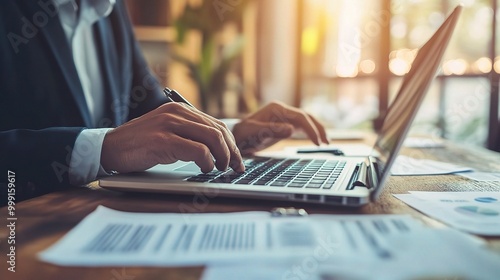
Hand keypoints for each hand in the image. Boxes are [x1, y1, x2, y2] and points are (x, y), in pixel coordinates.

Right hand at [101, 103, 244, 173]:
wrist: (109, 148)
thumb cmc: (138, 144)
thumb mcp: (166, 132)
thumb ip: (187, 134)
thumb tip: (216, 149)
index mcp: (180, 110)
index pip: (216, 124)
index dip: (232, 143)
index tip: (238, 160)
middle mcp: (177, 113)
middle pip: (218, 130)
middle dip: (232, 152)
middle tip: (236, 168)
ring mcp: (170, 125)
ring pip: (212, 138)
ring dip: (223, 157)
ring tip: (221, 169)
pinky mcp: (163, 140)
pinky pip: (197, 150)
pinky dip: (207, 161)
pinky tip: (206, 169)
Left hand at [232, 101, 328, 154]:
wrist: (236, 138)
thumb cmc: (243, 135)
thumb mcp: (255, 133)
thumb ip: (272, 130)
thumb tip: (292, 130)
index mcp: (277, 108)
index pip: (300, 116)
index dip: (310, 129)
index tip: (317, 142)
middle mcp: (283, 110)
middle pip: (307, 117)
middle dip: (318, 128)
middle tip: (325, 142)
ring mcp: (284, 117)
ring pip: (306, 121)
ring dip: (317, 130)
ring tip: (326, 142)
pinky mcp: (284, 125)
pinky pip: (301, 127)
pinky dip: (310, 133)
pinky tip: (316, 141)